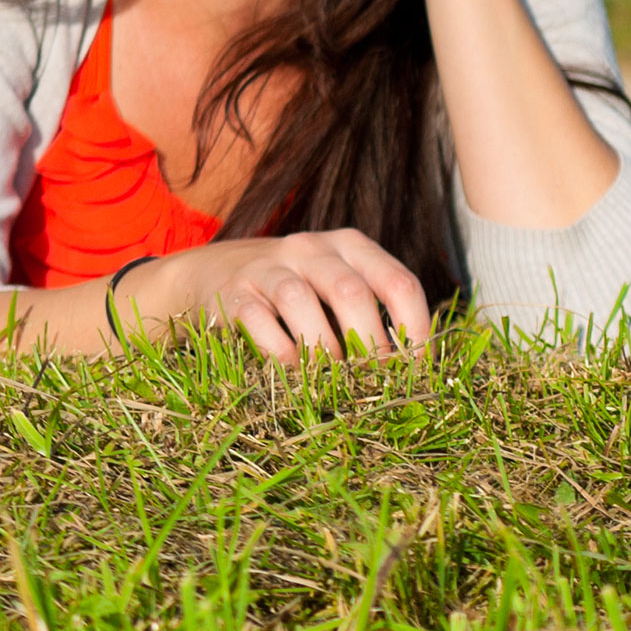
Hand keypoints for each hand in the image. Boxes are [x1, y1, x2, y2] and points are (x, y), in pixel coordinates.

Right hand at [124, 230, 432, 361]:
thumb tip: (415, 376)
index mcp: (350, 246)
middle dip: (369, 346)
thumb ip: (374, 318)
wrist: (216, 275)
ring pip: (300, 301)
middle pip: (351, 292)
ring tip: (333, 382)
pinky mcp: (233, 291)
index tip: (415, 370)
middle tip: (374, 385)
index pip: (398, 282)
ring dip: (322, 351)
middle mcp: (310, 248)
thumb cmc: (301, 296)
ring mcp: (267, 265)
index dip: (414, 331)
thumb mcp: (340, 291)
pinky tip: (293, 372)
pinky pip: (259, 322)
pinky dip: (281, 353)